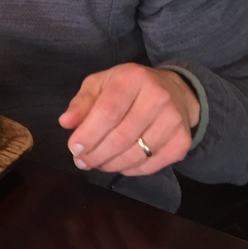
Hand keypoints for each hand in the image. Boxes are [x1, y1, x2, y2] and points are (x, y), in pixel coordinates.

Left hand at [58, 63, 199, 176]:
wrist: (175, 91)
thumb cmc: (129, 87)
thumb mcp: (101, 84)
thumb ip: (82, 102)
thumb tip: (65, 122)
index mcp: (132, 78)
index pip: (108, 112)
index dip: (88, 134)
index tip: (74, 148)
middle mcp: (157, 97)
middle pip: (121, 136)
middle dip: (96, 154)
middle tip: (81, 161)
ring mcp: (173, 120)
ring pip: (136, 154)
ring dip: (111, 164)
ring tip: (96, 163)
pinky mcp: (182, 141)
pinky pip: (151, 165)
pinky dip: (130, 170)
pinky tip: (118, 165)